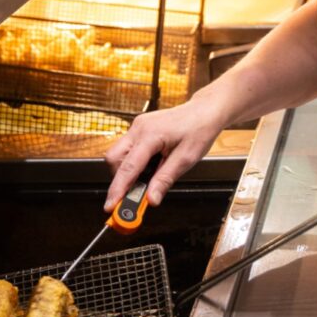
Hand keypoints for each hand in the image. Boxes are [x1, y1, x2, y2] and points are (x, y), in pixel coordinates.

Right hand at [103, 96, 231, 211]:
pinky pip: (128, 148)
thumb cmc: (199, 130)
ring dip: (129, 170)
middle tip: (136, 190)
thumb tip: (151, 199)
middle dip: (120, 178)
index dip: (118, 189)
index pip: (128, 167)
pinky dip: (135, 162)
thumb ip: (165, 180)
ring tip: (152, 173)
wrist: (205, 111)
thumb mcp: (186, 159)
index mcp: (150, 135)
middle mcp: (139, 128)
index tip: (111, 206)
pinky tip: (153, 163)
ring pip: (118, 153)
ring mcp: (138, 126)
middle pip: (114, 159)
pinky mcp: (140, 128)